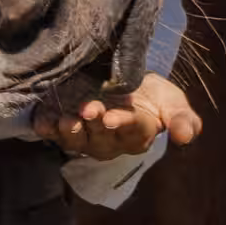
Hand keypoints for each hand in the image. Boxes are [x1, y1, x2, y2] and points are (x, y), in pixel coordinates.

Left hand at [39, 70, 202, 162]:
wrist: (126, 84)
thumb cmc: (154, 97)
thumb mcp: (174, 104)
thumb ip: (182, 120)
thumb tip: (185, 137)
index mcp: (138, 134)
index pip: (131, 131)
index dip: (122, 124)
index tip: (112, 117)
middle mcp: (110, 140)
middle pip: (101, 136)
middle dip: (94, 124)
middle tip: (88, 110)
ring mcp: (86, 136)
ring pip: (76, 139)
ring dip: (69, 131)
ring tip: (66, 120)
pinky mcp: (64, 127)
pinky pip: (53, 133)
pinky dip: (46, 128)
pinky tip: (40, 121)